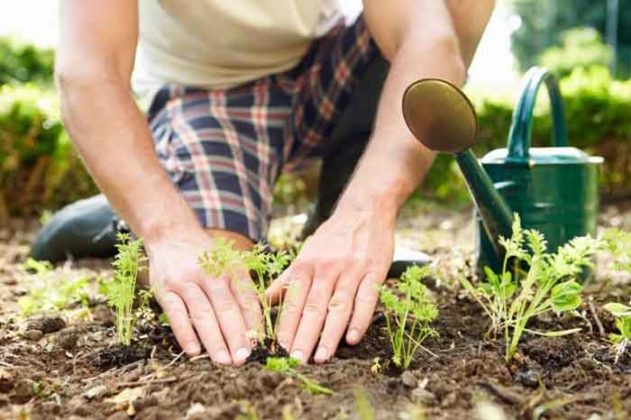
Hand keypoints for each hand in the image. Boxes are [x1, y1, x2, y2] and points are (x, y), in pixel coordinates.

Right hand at [147, 229, 262, 365]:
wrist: (172, 234)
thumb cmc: (206, 257)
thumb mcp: (228, 264)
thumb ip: (241, 290)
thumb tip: (255, 327)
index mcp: (231, 268)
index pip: (246, 299)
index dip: (253, 324)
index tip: (259, 346)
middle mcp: (210, 273)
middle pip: (226, 309)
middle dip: (236, 336)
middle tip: (243, 359)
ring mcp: (186, 281)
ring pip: (203, 313)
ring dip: (214, 339)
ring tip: (223, 360)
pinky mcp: (165, 289)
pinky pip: (176, 313)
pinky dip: (185, 333)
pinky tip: (194, 351)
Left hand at [266, 205, 394, 362]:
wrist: (364, 210)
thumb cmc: (331, 237)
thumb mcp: (305, 254)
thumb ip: (286, 280)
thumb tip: (261, 302)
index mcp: (306, 265)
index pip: (293, 301)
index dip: (286, 327)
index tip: (278, 351)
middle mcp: (326, 269)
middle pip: (313, 307)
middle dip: (304, 336)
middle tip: (296, 361)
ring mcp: (351, 270)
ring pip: (338, 306)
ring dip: (329, 334)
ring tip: (321, 358)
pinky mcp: (375, 271)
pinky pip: (366, 298)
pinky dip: (360, 319)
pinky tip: (353, 339)